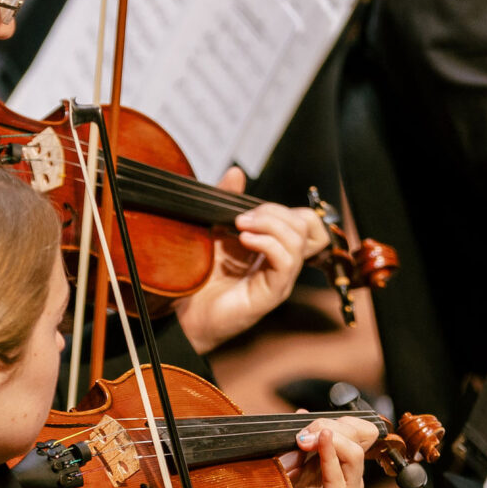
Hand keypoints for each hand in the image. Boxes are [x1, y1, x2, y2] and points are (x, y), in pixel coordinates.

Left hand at [171, 181, 331, 352]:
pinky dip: (267, 244)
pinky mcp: (271, 294)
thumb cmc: (199, 278)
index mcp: (274, 248)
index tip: (248, 210)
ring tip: (241, 227)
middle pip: (303, 224)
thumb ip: (227, 202)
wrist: (183, 314)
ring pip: (297, 240)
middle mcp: (282, 263)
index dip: (280, 208)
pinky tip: (244, 240)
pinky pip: (286, 262)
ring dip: (269, 224)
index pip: (303, 220)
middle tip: (242, 218)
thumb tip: (236, 173)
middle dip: (273, 212)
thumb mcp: (214, 230)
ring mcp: (279, 279)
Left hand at [257, 415, 379, 487]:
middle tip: (303, 430)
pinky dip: (332, 455)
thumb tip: (302, 415)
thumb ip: (296, 448)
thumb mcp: (287, 473)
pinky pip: (341, 477)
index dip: (331, 419)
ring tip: (306, 437)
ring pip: (355, 452)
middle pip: (357, 436)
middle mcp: (346, 479)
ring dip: (331, 436)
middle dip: (331, 424)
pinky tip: (321, 443)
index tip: (302, 421)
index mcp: (336, 468)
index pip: (351, 430)